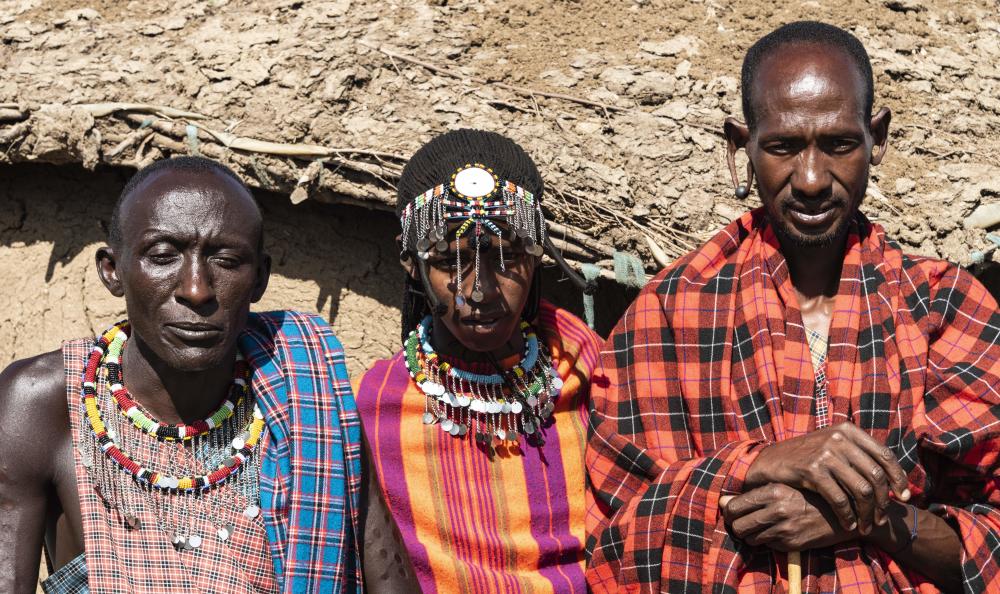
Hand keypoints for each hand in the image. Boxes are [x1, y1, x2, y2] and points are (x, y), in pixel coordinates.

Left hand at [721, 484, 856, 551]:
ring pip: (750, 538)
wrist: (840, 513)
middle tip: (744, 524)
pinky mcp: (792, 543)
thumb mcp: (782, 489)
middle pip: (738, 526)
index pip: (734, 506)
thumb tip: (722, 501)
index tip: (733, 514)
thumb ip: (752, 495)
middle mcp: (777, 509)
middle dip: (737, 527)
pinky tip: (780, 532)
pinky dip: (769, 541)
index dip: (729, 513)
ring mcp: (785, 528)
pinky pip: (767, 545)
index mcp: (772, 491)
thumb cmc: (806, 497)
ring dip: (753, 535)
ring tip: (764, 527)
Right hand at [744, 422, 909, 535]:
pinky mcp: (812, 470)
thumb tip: (894, 475)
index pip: (885, 455)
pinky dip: (847, 516)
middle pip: (875, 476)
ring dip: (867, 513)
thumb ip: (858, 454)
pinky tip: (848, 524)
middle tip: (882, 518)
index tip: (904, 496)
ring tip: (867, 526)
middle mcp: (839, 438)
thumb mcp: (832, 445)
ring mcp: (825, 454)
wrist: (771, 461)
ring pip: (861, 490)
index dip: (898, 477)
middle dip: (883, 502)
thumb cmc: (806, 457)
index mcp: (848, 430)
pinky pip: (839, 499)